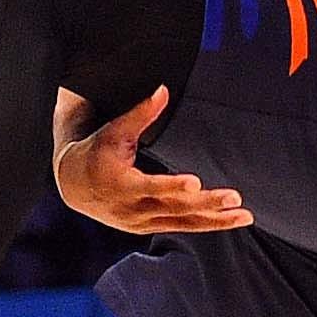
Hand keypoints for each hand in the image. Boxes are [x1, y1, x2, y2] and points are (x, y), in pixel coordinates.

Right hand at [51, 88, 250, 233]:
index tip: (195, 183)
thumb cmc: (96, 152)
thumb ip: (141, 113)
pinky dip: (206, 224)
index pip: (150, 187)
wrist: (73, 185)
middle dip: (206, 204)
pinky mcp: (150, 227)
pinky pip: (182, 227)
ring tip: (243, 215)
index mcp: (121, 185)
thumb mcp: (114, 131)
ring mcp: (142, 222)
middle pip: (174, 208)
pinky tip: (229, 219)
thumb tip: (162, 90)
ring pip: (183, 223)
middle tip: (234, 198)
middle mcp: (133, 209)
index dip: (172, 186)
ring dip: (215, 220)